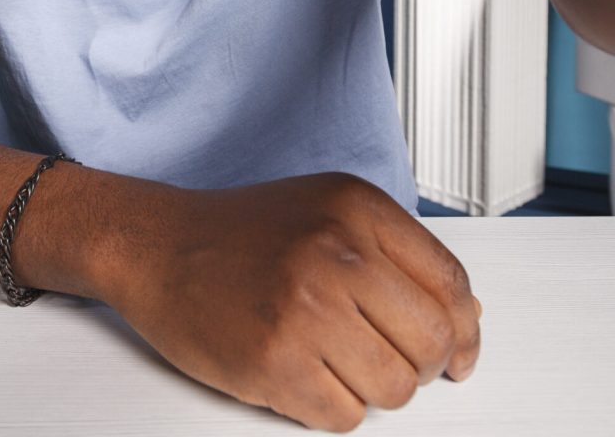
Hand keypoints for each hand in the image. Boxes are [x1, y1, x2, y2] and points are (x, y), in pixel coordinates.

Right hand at [108, 172, 481, 431]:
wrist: (156, 246)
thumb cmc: (239, 232)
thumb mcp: (323, 211)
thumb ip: (396, 254)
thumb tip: (467, 320)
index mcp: (354, 206)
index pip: (451, 285)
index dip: (463, 331)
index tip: (456, 353)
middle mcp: (336, 250)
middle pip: (431, 343)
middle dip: (415, 362)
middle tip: (376, 353)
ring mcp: (305, 307)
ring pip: (396, 388)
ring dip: (370, 385)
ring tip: (326, 355)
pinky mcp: (276, 361)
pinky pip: (346, 416)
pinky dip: (329, 405)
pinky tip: (297, 368)